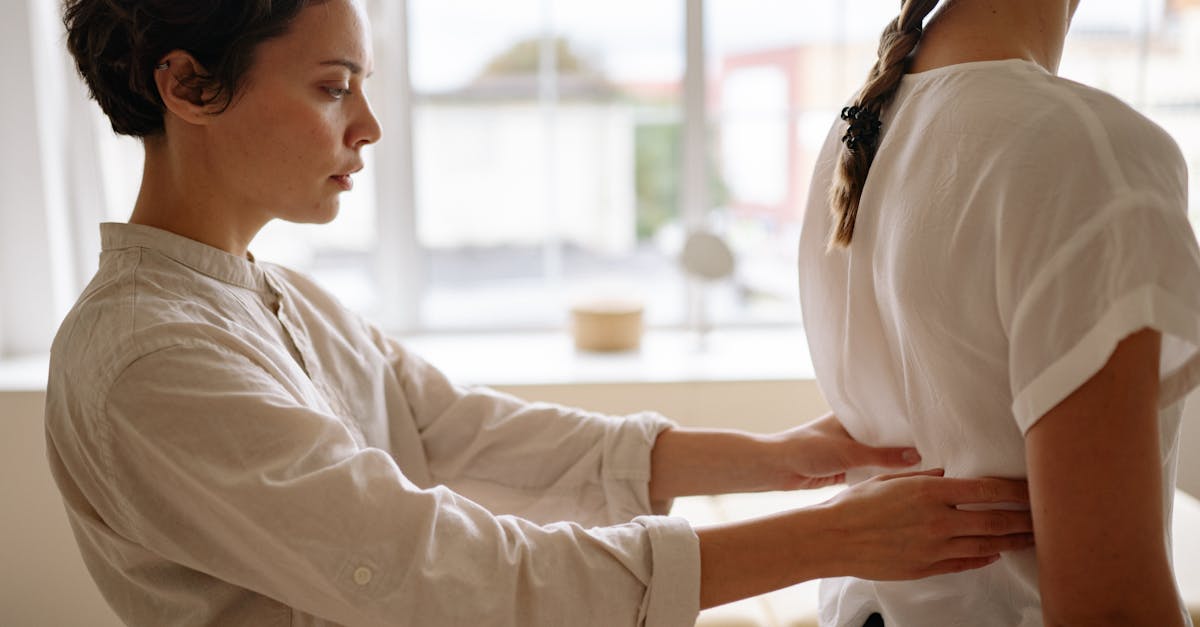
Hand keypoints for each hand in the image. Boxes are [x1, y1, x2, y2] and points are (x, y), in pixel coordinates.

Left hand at [762, 413, 921, 489]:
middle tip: (936, 453)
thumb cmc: (806, 449)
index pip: (886, 416)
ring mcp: (848, 450)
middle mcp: (852, 430)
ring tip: (926, 468)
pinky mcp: (844, 468)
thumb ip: (882, 455)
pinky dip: (881, 475)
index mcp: (851, 415)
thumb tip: (917, 456)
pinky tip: (902, 483)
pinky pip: (869, 470)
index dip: (907, 423)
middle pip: (885, 438)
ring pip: (878, 456)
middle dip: (904, 446)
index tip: (933, 430)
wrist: (776, 468)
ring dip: (893, 463)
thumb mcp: (848, 451)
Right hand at [817, 469, 1034, 579]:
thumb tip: (946, 474)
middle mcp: (938, 520)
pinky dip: (985, 558)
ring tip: (1031, 538)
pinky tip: (996, 554)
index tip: (1033, 490)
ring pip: (986, 545)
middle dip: (1023, 519)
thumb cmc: (855, 506)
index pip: (987, 491)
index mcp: (929, 492)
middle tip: (1044, 517)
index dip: (1015, 491)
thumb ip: (923, 476)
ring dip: (1012, 541)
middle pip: (995, 521)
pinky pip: (965, 563)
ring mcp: (934, 547)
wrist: (832, 539)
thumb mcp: (889, 480)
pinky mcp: (927, 567)